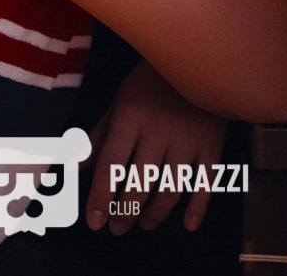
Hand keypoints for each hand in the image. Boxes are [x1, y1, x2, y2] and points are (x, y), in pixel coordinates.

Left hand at [83, 61, 226, 234]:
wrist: (195, 58)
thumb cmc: (149, 84)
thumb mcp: (119, 104)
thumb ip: (98, 137)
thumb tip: (73, 168)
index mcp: (130, 117)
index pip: (110, 166)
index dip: (100, 197)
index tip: (94, 221)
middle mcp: (159, 129)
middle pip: (139, 182)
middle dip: (125, 211)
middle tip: (117, 228)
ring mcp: (188, 138)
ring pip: (170, 188)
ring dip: (156, 213)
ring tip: (145, 224)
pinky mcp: (213, 142)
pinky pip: (206, 181)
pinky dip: (198, 206)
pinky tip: (189, 224)